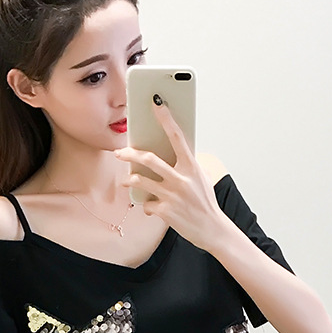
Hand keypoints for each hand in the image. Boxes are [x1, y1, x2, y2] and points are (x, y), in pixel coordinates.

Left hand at [114, 97, 227, 253]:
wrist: (212, 229)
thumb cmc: (205, 202)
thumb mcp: (200, 179)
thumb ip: (185, 166)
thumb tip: (167, 153)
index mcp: (192, 167)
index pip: (177, 136)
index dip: (166, 118)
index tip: (156, 103)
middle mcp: (182, 179)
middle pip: (149, 159)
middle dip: (130, 154)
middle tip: (119, 152)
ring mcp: (172, 195)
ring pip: (141, 181)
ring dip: (130, 180)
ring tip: (126, 180)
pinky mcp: (165, 211)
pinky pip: (146, 204)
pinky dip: (146, 206)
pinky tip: (151, 208)